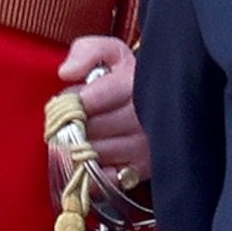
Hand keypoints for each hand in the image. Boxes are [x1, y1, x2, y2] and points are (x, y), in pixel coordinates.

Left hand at [52, 35, 147, 188]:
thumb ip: (86, 51)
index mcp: (133, 83)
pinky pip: (105, 179)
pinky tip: (90, 159)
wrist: (165, 98)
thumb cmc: (129, 75)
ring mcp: (145, 145)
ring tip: (80, 136)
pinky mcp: (142, 169)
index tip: (66, 103)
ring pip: (94, 153)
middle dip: (72, 125)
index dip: (70, 103)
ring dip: (79, 147)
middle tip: (69, 121)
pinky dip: (91, 173)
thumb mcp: (111, 52)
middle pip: (88, 129)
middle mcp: (143, 116)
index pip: (88, 100)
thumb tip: (66, 72)